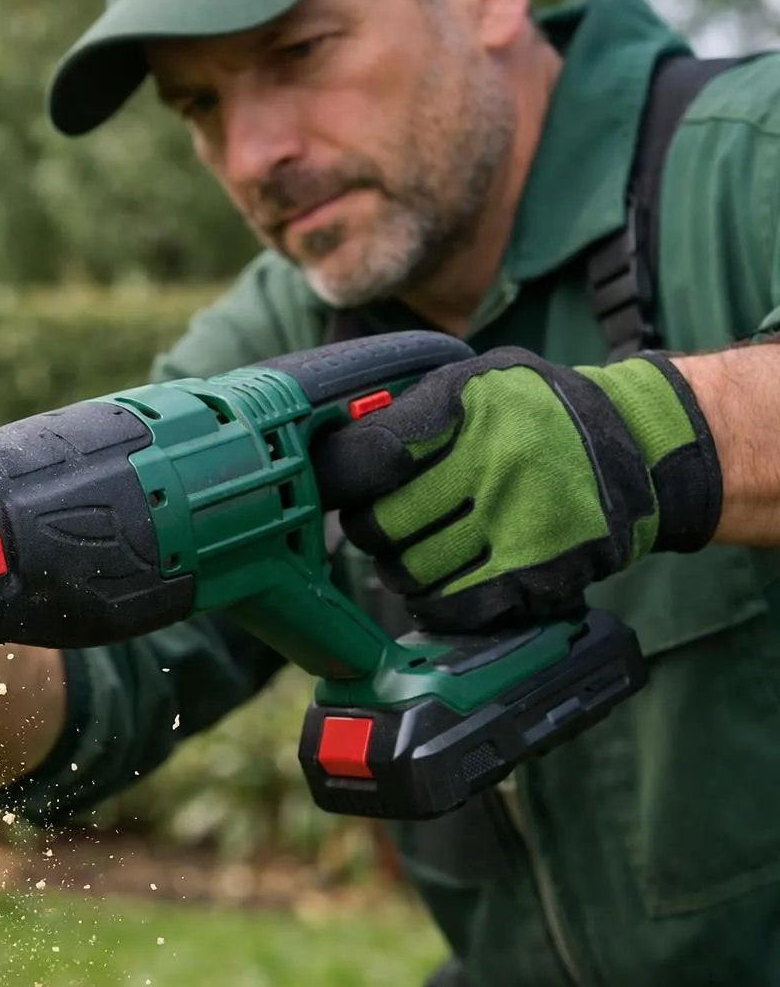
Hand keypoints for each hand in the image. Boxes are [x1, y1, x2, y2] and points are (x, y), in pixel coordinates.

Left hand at [313, 347, 722, 631]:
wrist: (646, 446)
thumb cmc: (544, 411)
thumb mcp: (484, 379)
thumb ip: (415, 408)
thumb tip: (340, 448)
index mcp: (470, 406)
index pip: (368, 455)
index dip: (342, 479)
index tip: (342, 487)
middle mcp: (492, 463)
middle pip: (379, 524)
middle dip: (368, 531)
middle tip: (378, 527)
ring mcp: (517, 522)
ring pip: (410, 572)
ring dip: (398, 572)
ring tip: (411, 556)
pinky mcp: (540, 572)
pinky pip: (458, 607)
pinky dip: (436, 606)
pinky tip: (438, 590)